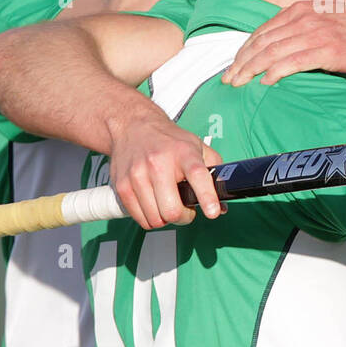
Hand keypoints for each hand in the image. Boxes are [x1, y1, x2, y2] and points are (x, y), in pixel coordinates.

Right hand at [107, 108, 223, 228]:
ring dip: (165, 219)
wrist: (132, 126)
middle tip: (184, 209)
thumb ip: (214, 172)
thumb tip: (223, 205)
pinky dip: (149, 218)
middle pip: (172, 210)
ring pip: (155, 219)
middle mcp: (159, 164)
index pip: (197, 175)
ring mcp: (138, 175)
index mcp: (184, 153)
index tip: (212, 212)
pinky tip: (153, 204)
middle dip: (183, 217)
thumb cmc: (168, 141)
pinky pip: (140, 219)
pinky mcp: (122, 186)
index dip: (207, 196)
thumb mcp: (197, 147)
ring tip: (167, 203)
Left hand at [220, 0, 345, 85]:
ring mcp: (317, 33)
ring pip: (273, 52)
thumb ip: (305, 30)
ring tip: (238, 84)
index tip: (233, 65)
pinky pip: (294, 62)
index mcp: (302, 9)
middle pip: (262, 42)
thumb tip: (283, 51)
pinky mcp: (329, 50)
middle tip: (227, 79)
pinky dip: (276, 72)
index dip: (244, 49)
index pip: (263, 30)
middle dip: (241, 62)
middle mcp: (305, 17)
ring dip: (251, 69)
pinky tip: (265, 83)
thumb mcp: (328, 22)